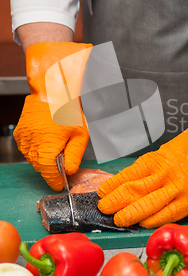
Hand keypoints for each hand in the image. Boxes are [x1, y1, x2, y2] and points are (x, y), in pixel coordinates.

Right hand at [14, 42, 91, 190]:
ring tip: (55, 141)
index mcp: (46, 149)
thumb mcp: (79, 136)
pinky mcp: (19, 134)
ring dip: (43, 157)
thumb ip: (74, 156)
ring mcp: (22, 140)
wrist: (51, 91)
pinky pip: (27, 148)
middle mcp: (31, 146)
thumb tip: (68, 172)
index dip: (55, 181)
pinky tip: (45, 136)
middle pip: (40, 167)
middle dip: (51, 167)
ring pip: (33, 158)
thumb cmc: (67, 111)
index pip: (48, 174)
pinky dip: (36, 147)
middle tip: (63, 157)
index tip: (60, 184)